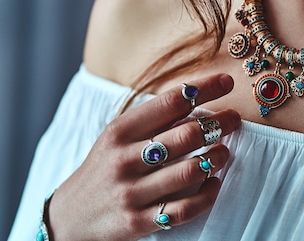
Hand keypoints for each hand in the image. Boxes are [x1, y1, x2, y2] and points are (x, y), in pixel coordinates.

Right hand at [47, 73, 240, 240]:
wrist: (69, 216)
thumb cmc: (105, 166)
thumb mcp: (118, 137)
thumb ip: (153, 120)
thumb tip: (199, 98)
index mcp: (120, 131)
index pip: (170, 102)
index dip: (204, 88)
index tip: (227, 81)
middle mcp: (125, 159)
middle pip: (187, 135)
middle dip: (219, 123)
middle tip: (234, 118)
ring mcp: (132, 192)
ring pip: (191, 171)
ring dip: (217, 158)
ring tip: (224, 152)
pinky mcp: (138, 222)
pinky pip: (184, 208)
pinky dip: (208, 194)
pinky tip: (214, 183)